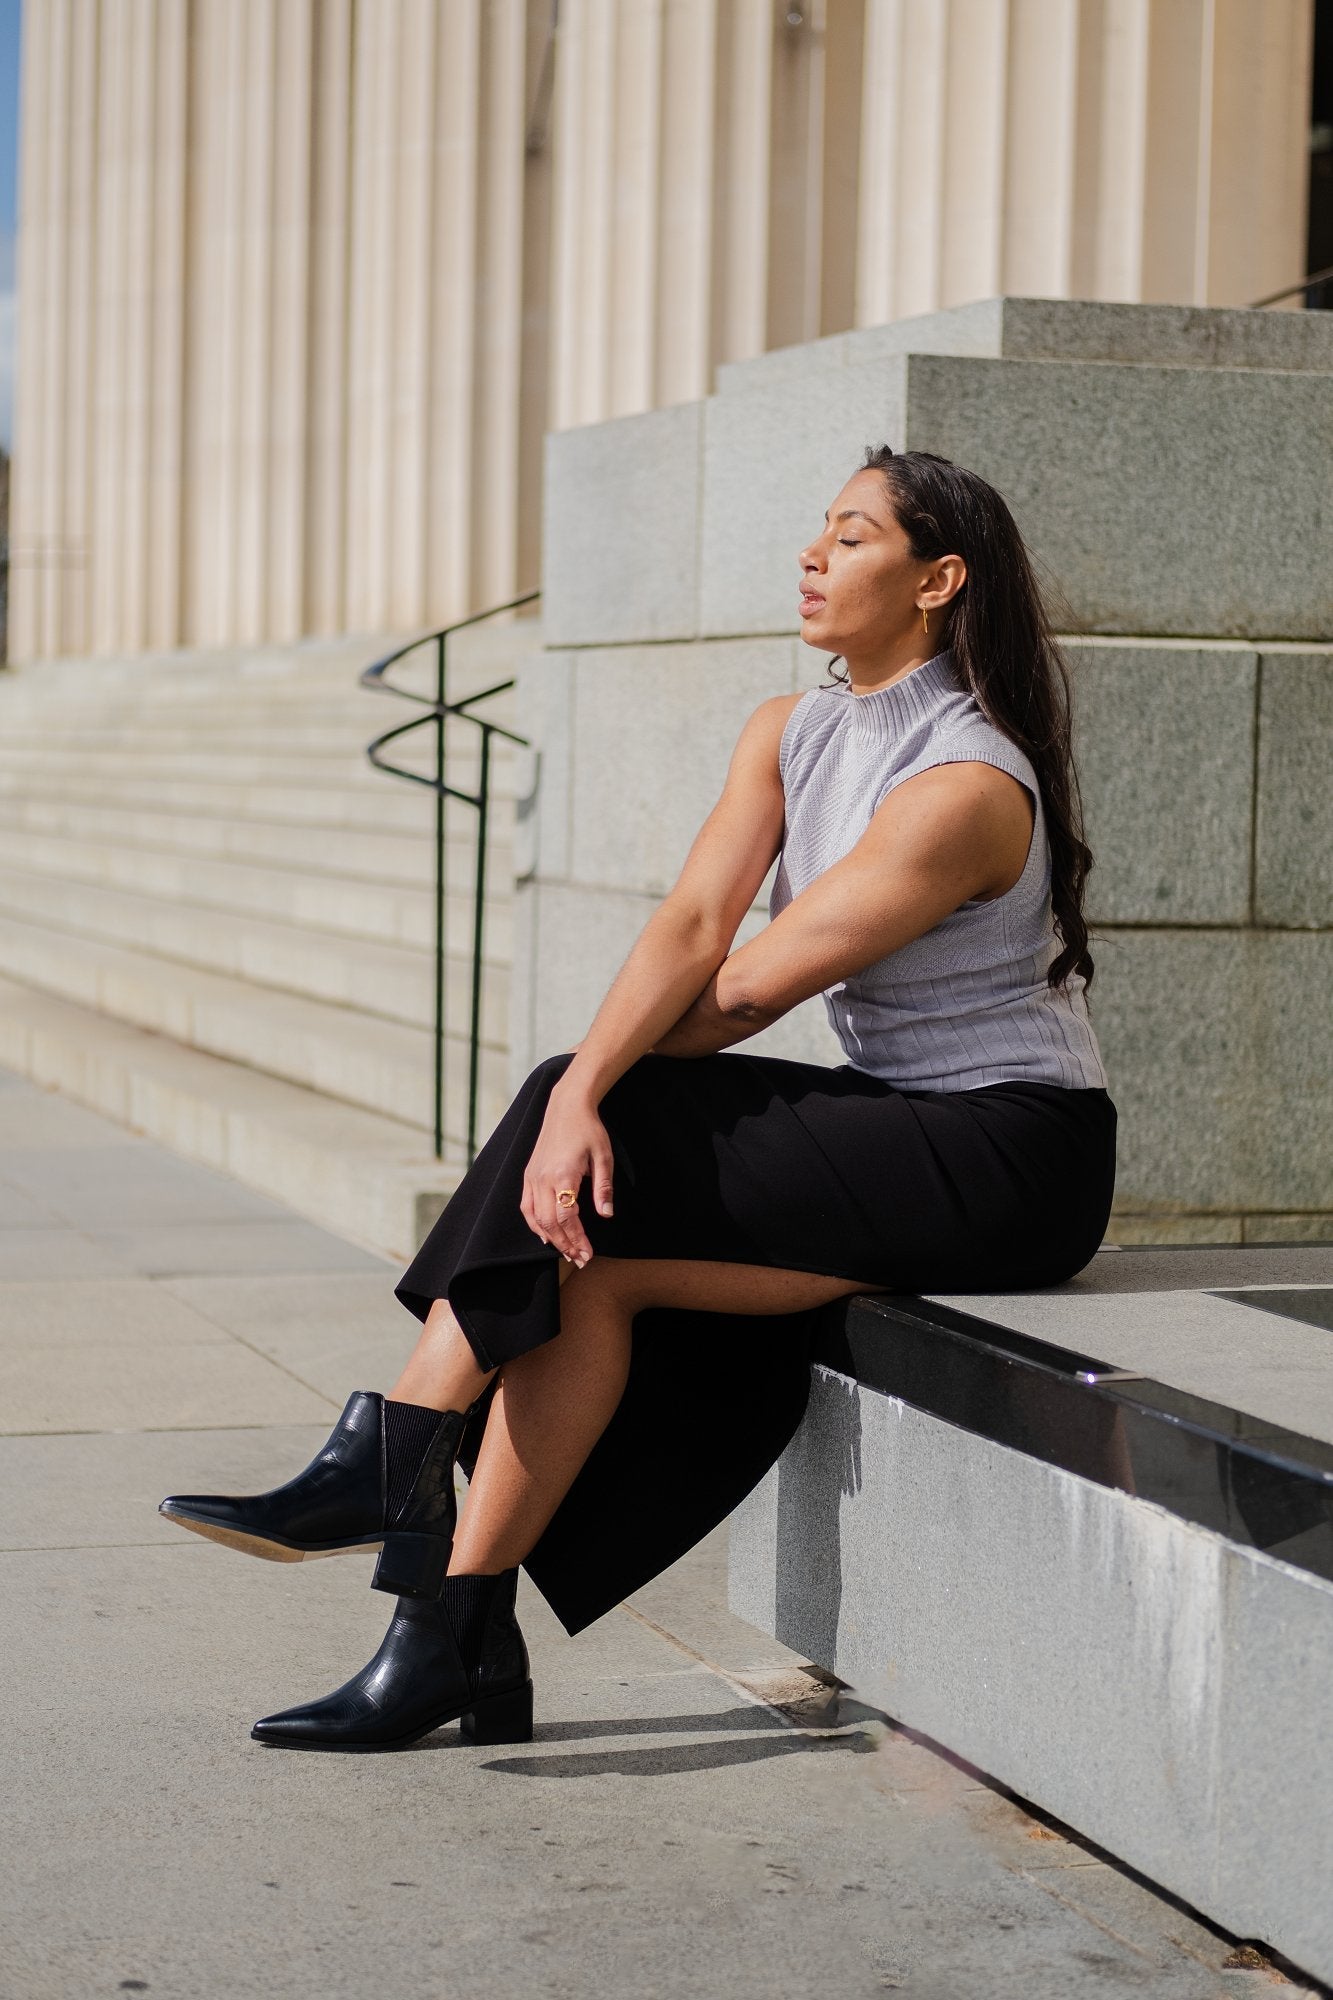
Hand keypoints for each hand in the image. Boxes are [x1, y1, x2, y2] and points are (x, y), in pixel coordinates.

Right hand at [520, 1088, 614, 1265]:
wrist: (566, 1107)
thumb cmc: (588, 1130)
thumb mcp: (603, 1157)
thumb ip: (603, 1188)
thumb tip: (606, 1215)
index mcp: (563, 1174)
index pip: (566, 1217)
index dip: (577, 1239)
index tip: (588, 1253)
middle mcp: (543, 1178)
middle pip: (549, 1223)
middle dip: (565, 1245)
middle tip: (580, 1259)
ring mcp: (532, 1177)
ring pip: (535, 1218)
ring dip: (550, 1238)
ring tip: (566, 1251)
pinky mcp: (528, 1175)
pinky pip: (527, 1207)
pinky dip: (535, 1224)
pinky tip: (546, 1235)